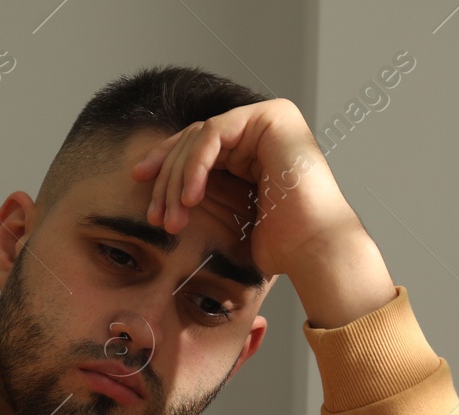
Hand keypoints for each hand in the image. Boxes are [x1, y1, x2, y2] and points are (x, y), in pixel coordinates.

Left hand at [129, 98, 359, 280]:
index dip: (167, 169)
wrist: (313, 253)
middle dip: (167, 178)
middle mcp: (265, 127)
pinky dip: (196, 166)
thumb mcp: (231, 214)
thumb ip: (207, 188)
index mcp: (257, 146)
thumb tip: (163, 185)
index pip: (199, 146)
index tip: (144, 196)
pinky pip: (213, 134)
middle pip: (195, 139)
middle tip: (155, 215)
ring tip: (172, 218)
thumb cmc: (282, 246)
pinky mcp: (272, 117)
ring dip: (178, 179)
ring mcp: (271, 118)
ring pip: (199, 136)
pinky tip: (190, 198)